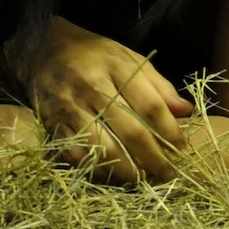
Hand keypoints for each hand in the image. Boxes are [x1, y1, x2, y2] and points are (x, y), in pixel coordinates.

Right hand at [26, 18, 191, 183]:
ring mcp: (69, 106)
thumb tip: (185, 111)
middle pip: (130, 131)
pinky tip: (110, 174)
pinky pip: (75, 153)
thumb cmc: (95, 55)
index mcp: (117, 67)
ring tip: (143, 179)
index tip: (182, 148)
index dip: (169, 131)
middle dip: (153, 158)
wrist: (42, 48)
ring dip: (126, 169)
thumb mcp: (129, 58)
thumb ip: (158, 85)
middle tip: (167, 174)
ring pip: (103, 147)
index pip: (150, 105)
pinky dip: (94, 167)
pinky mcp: (51, 122)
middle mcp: (92, 86)